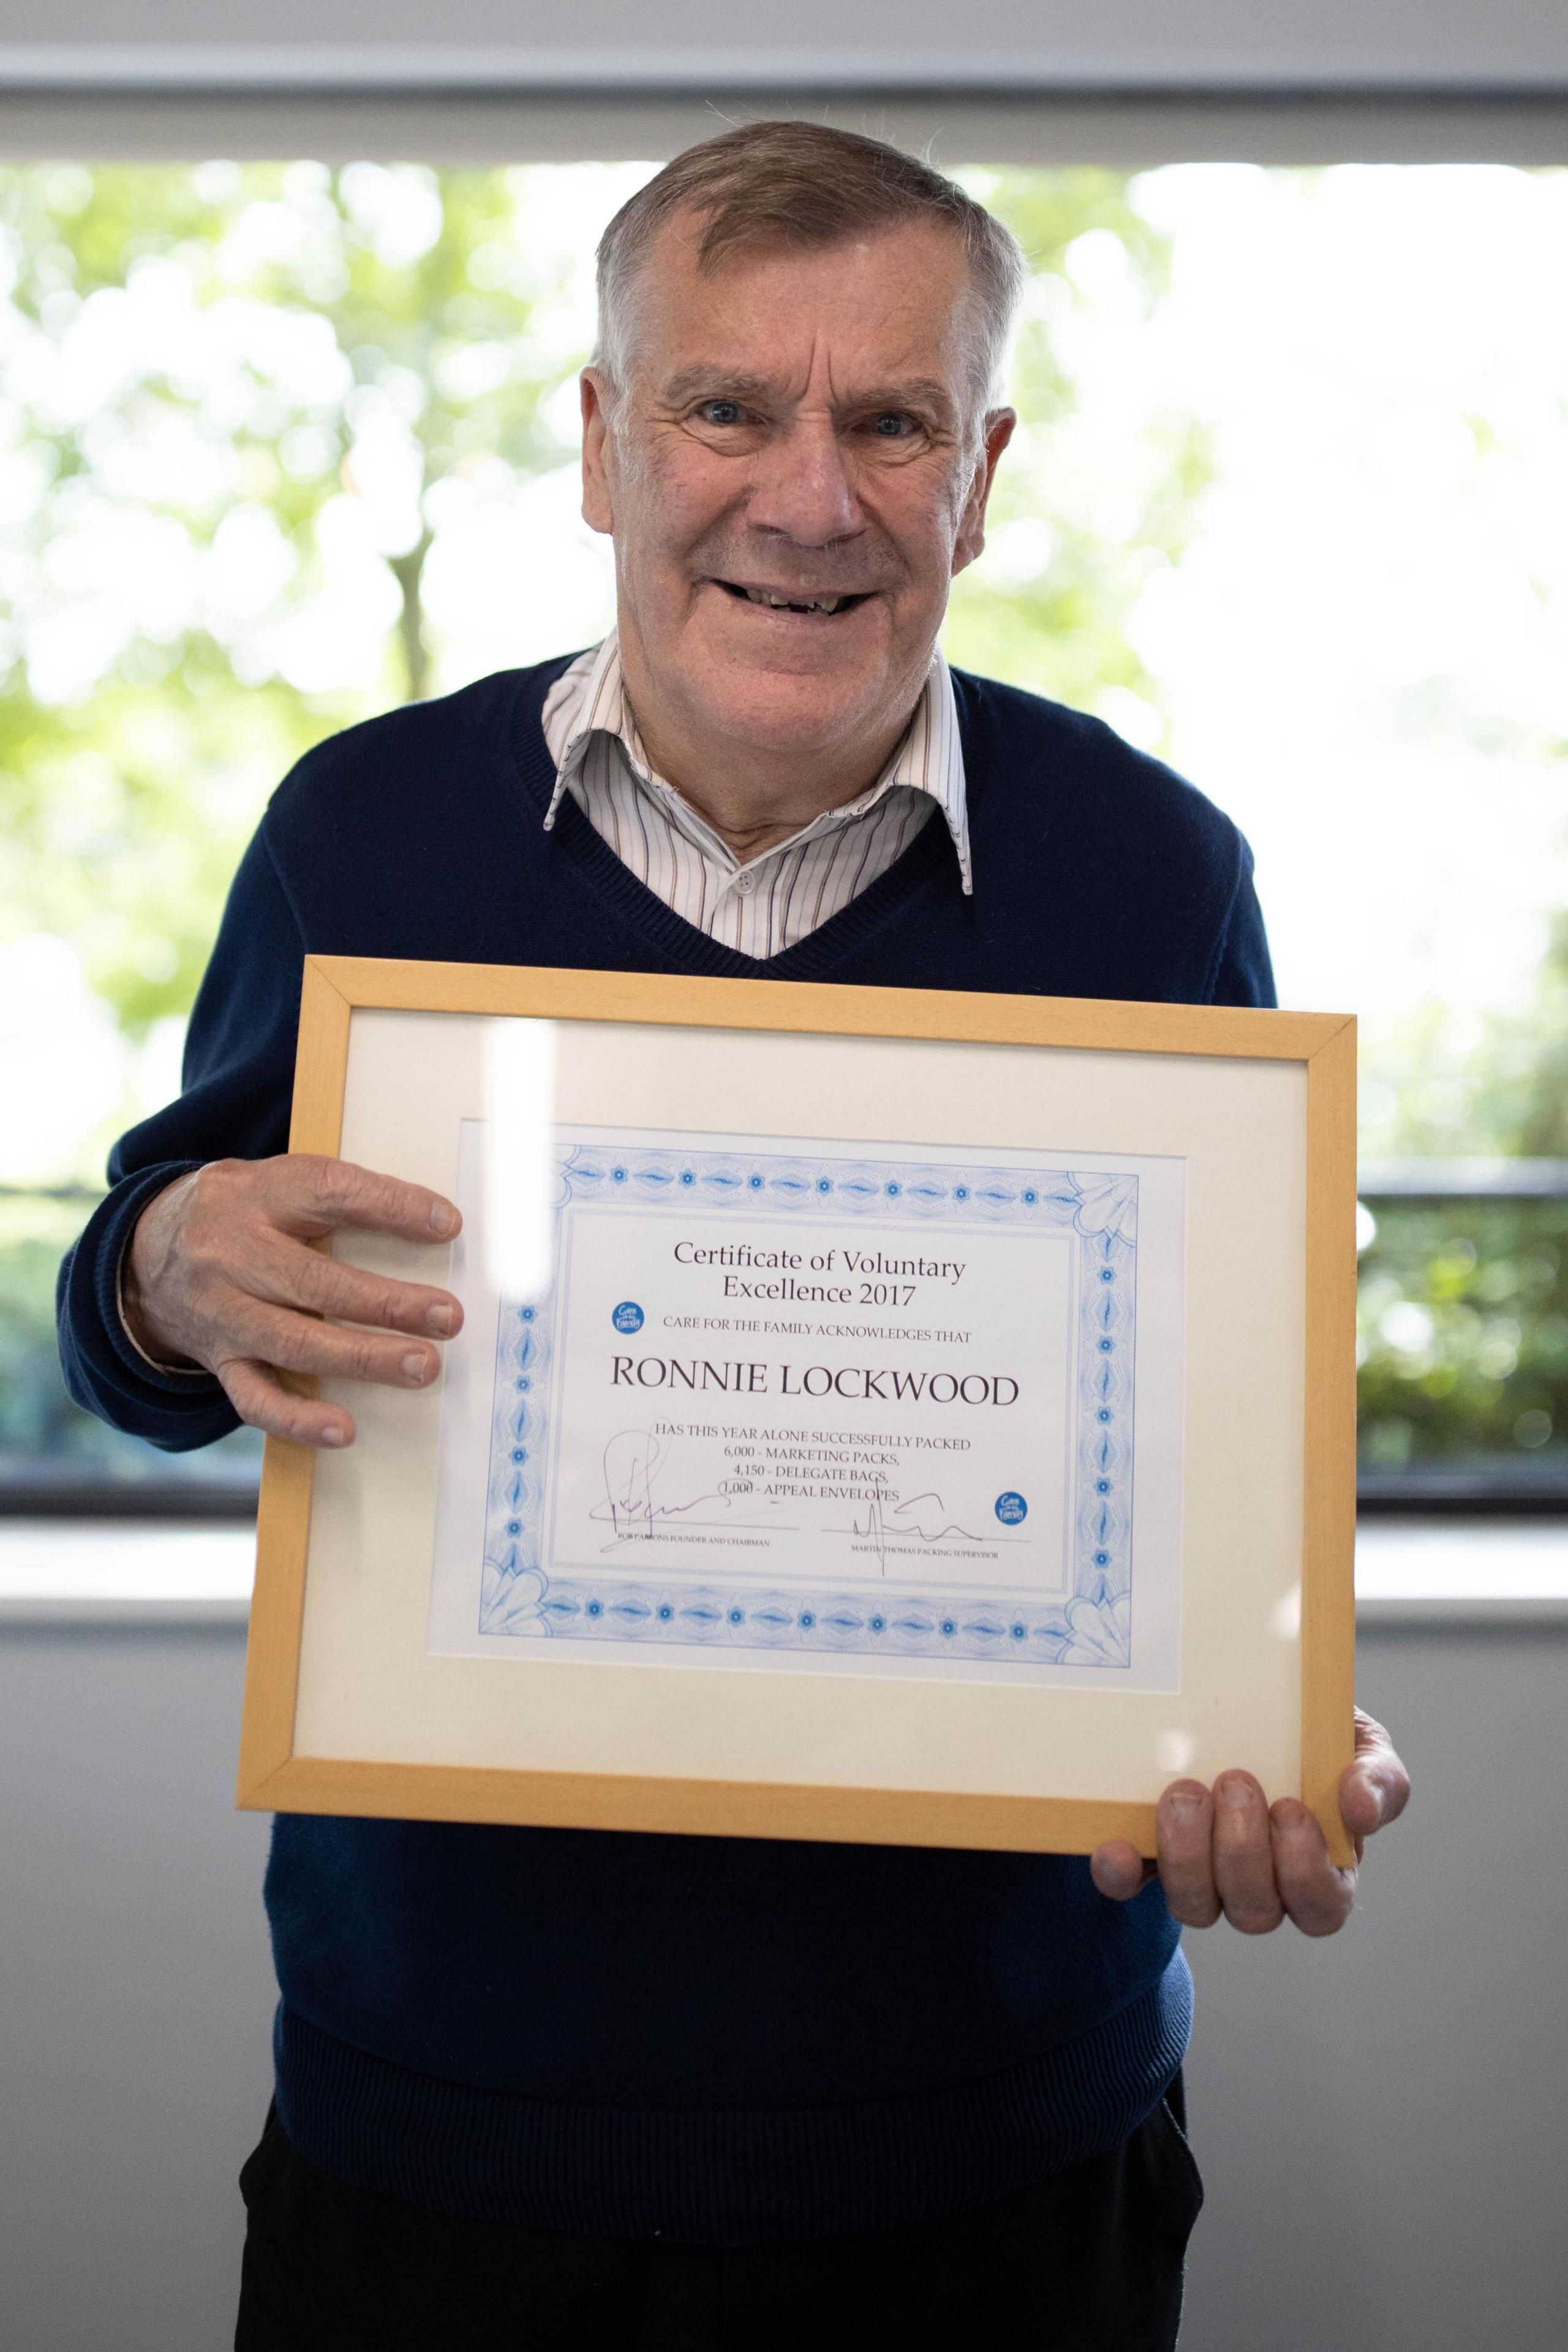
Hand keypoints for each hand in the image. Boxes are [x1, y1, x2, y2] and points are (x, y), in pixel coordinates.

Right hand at [122, 1155, 462, 1448]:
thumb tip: (431, 1223)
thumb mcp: (272, 1182)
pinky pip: (256, 1398)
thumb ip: (333, 1197)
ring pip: (294, 1342)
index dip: (389, 1206)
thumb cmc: (236, 1214)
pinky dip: (300, 1418)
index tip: (446, 1225)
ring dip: (363, 1359)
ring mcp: (222, 1313)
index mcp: (255, 1195)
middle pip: (314, 1282)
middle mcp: (231, 1254)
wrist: (142, 1255)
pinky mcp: (218, 1361)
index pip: (327, 1192)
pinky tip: (344, 1429)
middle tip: (446, 1317)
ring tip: (421, 1366)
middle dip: (386, 1303)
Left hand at [1089, 1709, 1409, 1936]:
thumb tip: (1360, 1810)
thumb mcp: (1357, 1743)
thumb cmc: (1310, 1733)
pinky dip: (1121, 1872)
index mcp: (1320, 1868)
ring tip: (1185, 1792)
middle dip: (1242, 1852)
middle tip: (1236, 1780)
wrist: (1238, 1699)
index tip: (1291, 1808)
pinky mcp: (1147, 1858)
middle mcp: (1259, 1886)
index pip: (1321, 1906)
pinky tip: (1116, 1845)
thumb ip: (1378, 1776)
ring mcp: (1200, 1876)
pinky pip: (1130, 1885)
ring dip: (1188, 1854)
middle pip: (1255, 1912)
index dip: (1304, 1871)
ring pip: (1195, 1906)